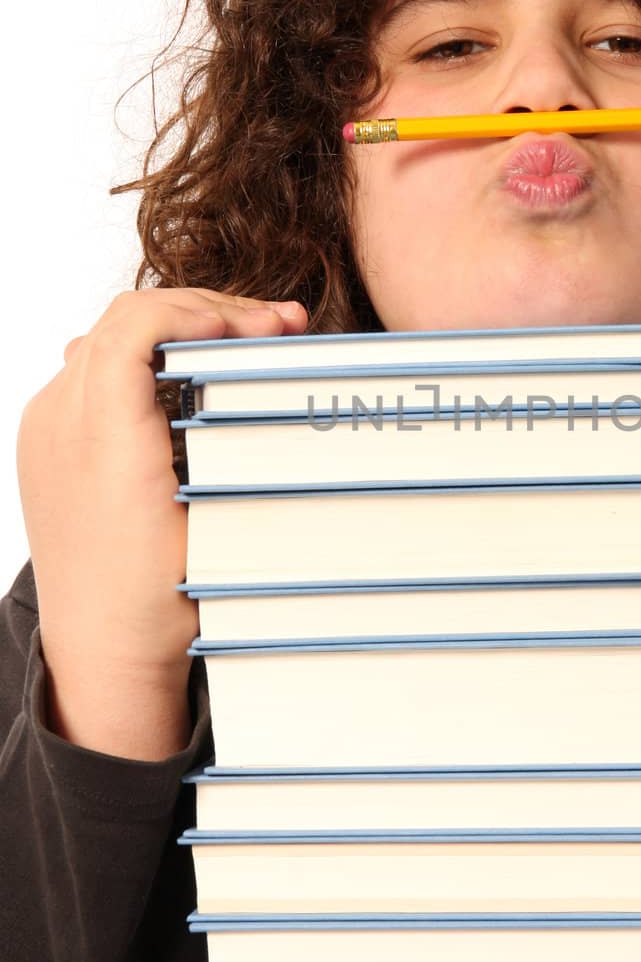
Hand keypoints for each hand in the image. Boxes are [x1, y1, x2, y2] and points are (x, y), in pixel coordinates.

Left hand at [16, 288, 306, 758]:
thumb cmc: (162, 599)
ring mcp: (44, 428)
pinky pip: (90, 370)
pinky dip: (141, 356)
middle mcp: (58, 420)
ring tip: (238, 344)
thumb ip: (224, 427)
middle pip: (127, 318)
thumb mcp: (213, 508)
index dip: (209, 309)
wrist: (103, 652)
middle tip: (274, 328)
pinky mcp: (45, 442)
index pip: (140, 321)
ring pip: (108, 337)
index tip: (263, 328)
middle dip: (206, 312)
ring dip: (176, 329)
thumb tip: (269, 363)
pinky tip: (187, 373)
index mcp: (100, 434)